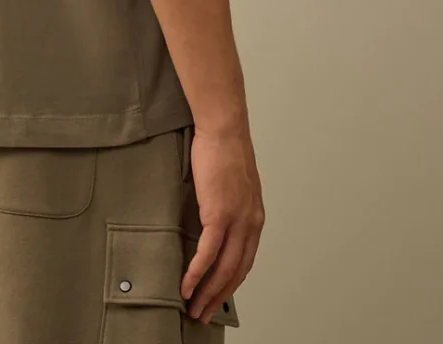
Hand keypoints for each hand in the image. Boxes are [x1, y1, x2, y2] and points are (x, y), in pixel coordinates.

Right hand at [180, 126, 264, 323]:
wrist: (223, 129)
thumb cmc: (224, 149)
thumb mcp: (233, 183)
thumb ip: (229, 205)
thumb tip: (214, 220)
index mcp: (255, 217)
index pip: (245, 261)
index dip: (230, 283)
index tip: (217, 297)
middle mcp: (251, 223)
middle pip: (236, 272)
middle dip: (219, 296)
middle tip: (203, 313)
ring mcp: (237, 220)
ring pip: (223, 268)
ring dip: (207, 292)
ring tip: (194, 307)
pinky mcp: (219, 214)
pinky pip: (207, 252)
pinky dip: (197, 272)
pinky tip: (187, 285)